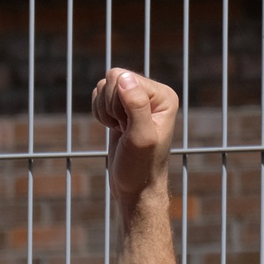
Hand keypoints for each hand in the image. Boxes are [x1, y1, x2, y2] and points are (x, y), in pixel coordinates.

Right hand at [90, 66, 180, 205]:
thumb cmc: (140, 166)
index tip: (127, 127)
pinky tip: (113, 128)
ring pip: (104, 87)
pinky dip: (100, 113)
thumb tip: (124, 77)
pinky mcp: (123, 108)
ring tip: (119, 130)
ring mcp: (137, 99)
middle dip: (110, 106)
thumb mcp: (140, 137)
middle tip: (123, 129)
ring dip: (104, 111)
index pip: (124, 78)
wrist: (135, 186)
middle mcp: (152, 93)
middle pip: (113, 79)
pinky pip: (100, 96)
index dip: (117, 103)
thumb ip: (136, 105)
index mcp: (163, 95)